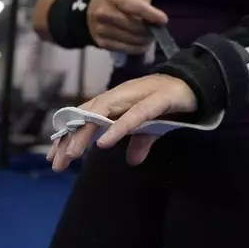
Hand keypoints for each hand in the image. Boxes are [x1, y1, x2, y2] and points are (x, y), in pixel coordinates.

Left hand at [47, 74, 196, 171]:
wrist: (194, 83)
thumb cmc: (167, 103)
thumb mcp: (150, 129)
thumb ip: (139, 142)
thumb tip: (132, 161)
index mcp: (114, 103)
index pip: (84, 118)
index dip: (68, 136)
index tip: (54, 158)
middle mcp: (119, 96)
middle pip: (86, 117)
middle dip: (69, 140)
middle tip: (57, 164)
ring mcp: (135, 96)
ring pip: (102, 114)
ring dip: (85, 134)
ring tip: (72, 155)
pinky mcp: (156, 100)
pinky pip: (134, 115)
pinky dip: (118, 128)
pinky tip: (104, 143)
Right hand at [87, 0, 167, 53]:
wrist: (91, 10)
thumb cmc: (115, 0)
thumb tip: (153, 15)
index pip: (135, 7)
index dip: (151, 15)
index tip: (163, 20)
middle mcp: (104, 13)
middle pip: (134, 26)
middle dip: (149, 30)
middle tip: (156, 31)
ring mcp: (101, 29)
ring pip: (131, 39)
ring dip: (144, 40)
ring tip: (150, 38)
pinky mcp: (102, 42)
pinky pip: (124, 48)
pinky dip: (137, 48)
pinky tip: (142, 45)